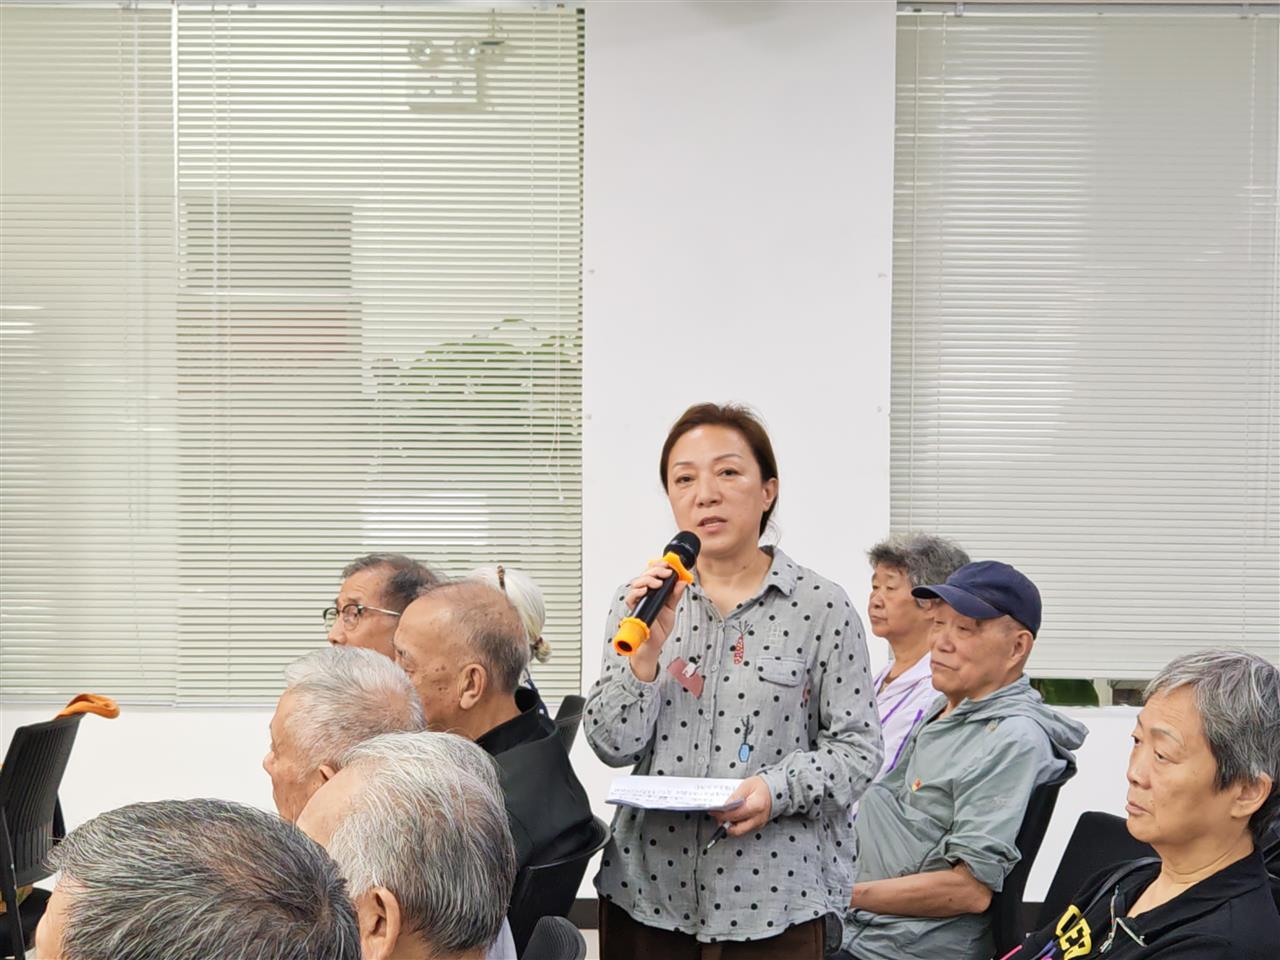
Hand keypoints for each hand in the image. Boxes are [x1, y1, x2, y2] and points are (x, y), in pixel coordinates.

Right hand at [626, 561, 687, 681]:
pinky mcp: (635, 609)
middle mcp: (644, 593)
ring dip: (648, 579)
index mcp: (653, 590)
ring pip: (636, 582)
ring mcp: (639, 600)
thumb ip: (675, 595)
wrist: (656, 642)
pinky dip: (637, 592)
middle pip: (644, 574)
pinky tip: (645, 590)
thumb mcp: (672, 608)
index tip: (668, 563)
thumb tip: (682, 582)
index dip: (658, 565)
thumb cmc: (661, 625)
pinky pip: (631, 597)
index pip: (652, 572)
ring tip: (658, 583)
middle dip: (656, 570)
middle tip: (666, 572)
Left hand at [711, 775, 771, 836]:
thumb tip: (724, 805)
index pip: (735, 815)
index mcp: (757, 806)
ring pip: (739, 831)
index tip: (714, 811)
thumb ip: (735, 796)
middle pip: (737, 829)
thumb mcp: (746, 785)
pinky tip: (731, 816)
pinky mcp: (756, 826)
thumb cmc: (761, 786)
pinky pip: (743, 828)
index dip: (722, 814)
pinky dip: (735, 824)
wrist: (774, 790)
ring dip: (729, 825)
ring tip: (723, 815)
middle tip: (717, 816)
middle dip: (724, 824)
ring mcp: (758, 824)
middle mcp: (758, 818)